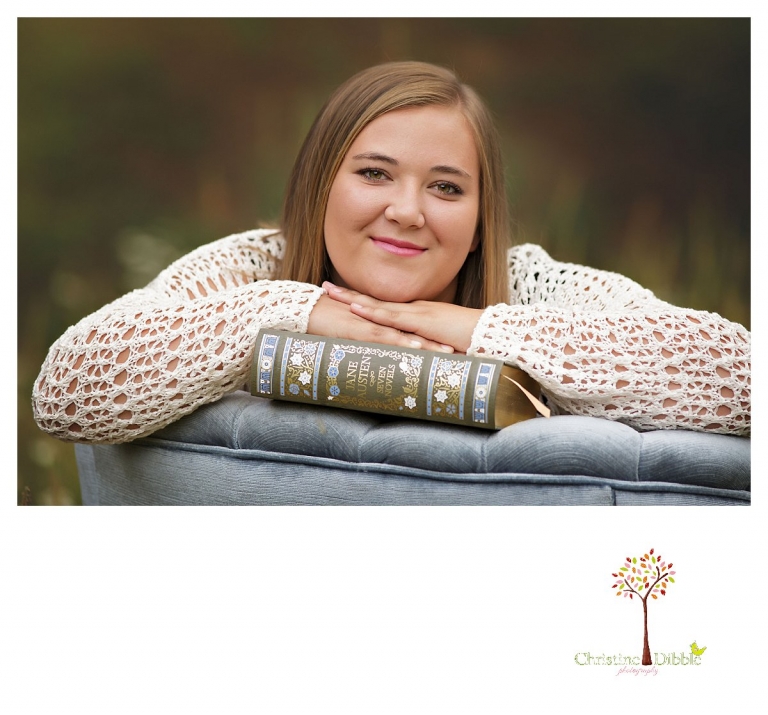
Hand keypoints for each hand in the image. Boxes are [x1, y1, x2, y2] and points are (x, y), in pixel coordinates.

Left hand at [322, 281, 482, 352]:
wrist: (490, 335)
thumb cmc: (470, 342)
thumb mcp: (441, 345)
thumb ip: (427, 349)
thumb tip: (415, 359)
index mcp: (417, 315)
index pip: (384, 307)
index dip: (362, 301)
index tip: (343, 297)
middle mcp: (413, 310)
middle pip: (375, 301)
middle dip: (349, 294)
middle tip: (326, 288)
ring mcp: (417, 314)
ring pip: (378, 305)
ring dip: (353, 299)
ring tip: (331, 292)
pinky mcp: (422, 323)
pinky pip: (393, 317)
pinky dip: (373, 312)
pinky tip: (356, 309)